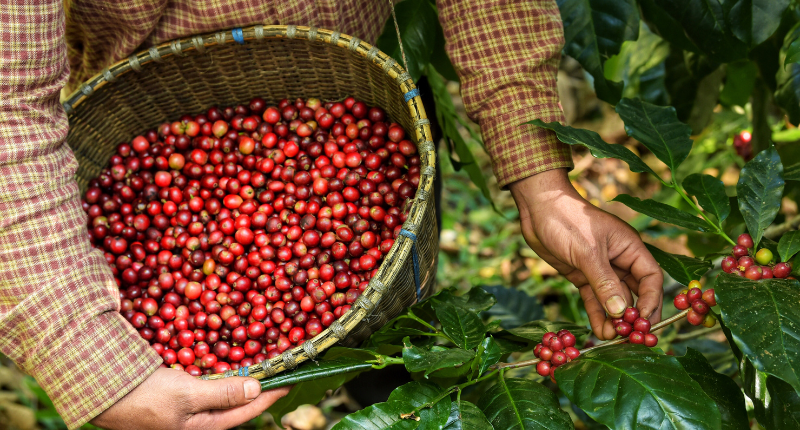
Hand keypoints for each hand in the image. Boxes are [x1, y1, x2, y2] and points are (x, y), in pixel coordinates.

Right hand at [91, 367, 289, 429]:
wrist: (100, 391)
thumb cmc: (143, 397)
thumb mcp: (187, 395)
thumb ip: (222, 393)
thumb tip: (256, 388)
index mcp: (202, 428)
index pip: (245, 411)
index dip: (269, 395)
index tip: (289, 379)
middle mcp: (196, 423)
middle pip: (235, 406)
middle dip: (257, 389)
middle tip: (277, 372)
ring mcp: (185, 412)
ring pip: (220, 396)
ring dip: (239, 382)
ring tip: (259, 367)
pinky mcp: (174, 398)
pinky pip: (204, 387)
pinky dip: (218, 377)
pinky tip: (225, 366)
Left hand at [509, 169, 663, 339]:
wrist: (537, 209)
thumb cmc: (567, 220)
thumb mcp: (587, 251)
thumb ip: (605, 282)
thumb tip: (622, 312)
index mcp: (629, 247)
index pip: (650, 278)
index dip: (651, 301)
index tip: (644, 322)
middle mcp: (619, 260)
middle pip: (636, 292)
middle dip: (634, 315)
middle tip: (632, 337)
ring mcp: (600, 269)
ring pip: (614, 300)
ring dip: (614, 319)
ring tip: (612, 339)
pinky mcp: (582, 276)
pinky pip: (595, 300)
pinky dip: (597, 315)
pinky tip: (599, 331)